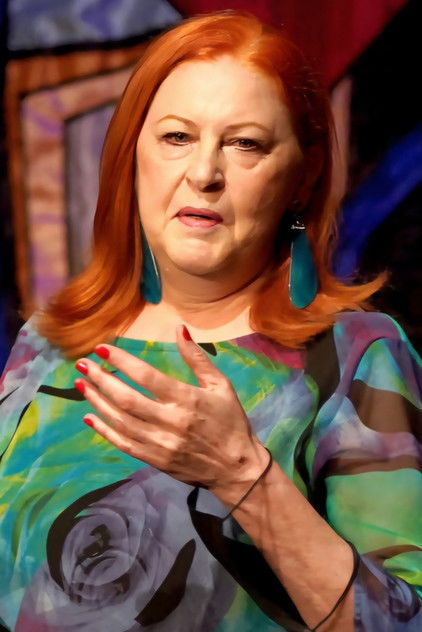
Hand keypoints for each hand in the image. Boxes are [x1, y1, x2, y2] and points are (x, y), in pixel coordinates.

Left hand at [74, 325, 267, 493]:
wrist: (236, 468)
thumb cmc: (230, 421)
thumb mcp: (220, 385)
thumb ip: (196, 358)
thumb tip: (179, 329)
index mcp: (187, 400)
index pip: (147, 377)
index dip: (122, 362)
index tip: (102, 348)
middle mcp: (170, 422)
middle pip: (127, 399)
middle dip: (101, 379)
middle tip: (83, 364)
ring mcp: (160, 443)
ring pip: (120, 421)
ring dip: (97, 401)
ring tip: (81, 384)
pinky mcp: (155, 460)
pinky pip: (123, 444)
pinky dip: (104, 430)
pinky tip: (90, 416)